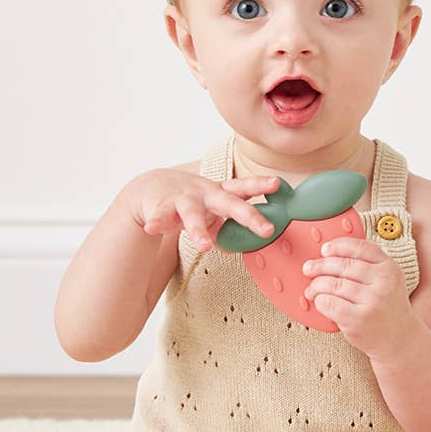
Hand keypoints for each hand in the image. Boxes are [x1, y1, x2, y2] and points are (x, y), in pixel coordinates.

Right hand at [123, 167, 280, 247]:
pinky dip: (156, 223)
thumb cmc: (195, 202)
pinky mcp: (162, 207)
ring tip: (204, 246)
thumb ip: (231, 228)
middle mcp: (206, 193)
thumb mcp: (216, 212)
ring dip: (197, 230)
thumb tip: (248, 245)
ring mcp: (185, 199)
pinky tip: (152, 228)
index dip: (262, 185)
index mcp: (223, 193)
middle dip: (248, 215)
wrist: (154, 188)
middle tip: (266, 229)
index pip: (246, 188)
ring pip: (192, 214)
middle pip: (230, 203)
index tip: (278, 184)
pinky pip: (160, 217)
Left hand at [302, 236, 417, 359]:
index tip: (324, 249)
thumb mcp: (388, 280)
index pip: (360, 247)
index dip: (338, 246)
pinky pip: (329, 303)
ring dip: (316, 286)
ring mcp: (371, 301)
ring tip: (311, 289)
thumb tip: (331, 253)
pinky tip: (320, 302)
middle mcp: (383, 282)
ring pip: (332, 284)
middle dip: (320, 265)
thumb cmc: (388, 307)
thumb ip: (368, 265)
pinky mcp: (358, 319)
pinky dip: (319, 301)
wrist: (399, 338)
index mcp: (389, 268)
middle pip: (342, 265)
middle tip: (309, 268)